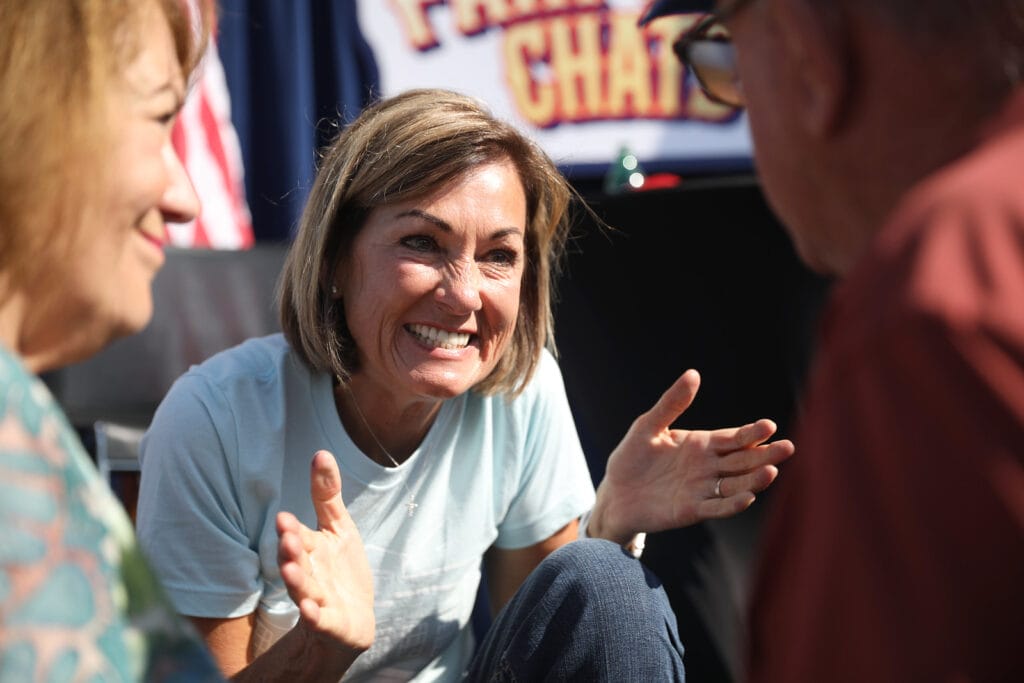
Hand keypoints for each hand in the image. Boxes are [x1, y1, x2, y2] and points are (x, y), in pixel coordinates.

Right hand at [276, 450, 374, 653]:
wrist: (353, 617)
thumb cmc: (341, 569)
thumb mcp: (338, 527)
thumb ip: (326, 494)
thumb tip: (320, 452)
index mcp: (309, 549)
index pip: (296, 536)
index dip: (290, 529)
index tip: (284, 518)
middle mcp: (308, 574)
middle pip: (296, 561)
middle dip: (289, 551)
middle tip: (286, 537)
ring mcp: (318, 600)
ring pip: (303, 590)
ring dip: (296, 581)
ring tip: (289, 570)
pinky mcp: (331, 623)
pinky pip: (321, 620)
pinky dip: (315, 616)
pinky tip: (311, 611)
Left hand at [590, 370, 794, 543]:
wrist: (615, 492)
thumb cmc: (632, 457)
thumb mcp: (648, 425)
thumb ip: (672, 403)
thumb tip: (693, 374)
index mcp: (703, 444)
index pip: (734, 438)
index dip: (752, 433)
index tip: (769, 425)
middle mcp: (709, 467)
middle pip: (743, 461)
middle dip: (765, 455)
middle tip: (787, 448)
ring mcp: (703, 489)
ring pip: (736, 484)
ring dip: (754, 480)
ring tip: (771, 472)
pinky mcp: (692, 510)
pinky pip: (717, 507)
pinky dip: (732, 504)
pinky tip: (747, 497)